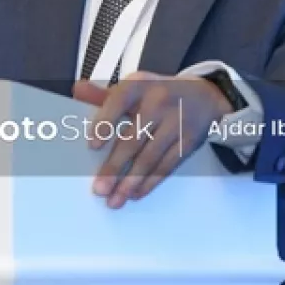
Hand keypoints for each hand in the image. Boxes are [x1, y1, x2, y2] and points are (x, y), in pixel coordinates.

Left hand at [73, 71, 231, 207]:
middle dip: (114, 167)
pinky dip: (151, 182)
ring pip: (150, 157)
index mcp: (139, 85)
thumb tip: (78, 90)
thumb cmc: (158, 93)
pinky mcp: (189, 141)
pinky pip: (167, 165)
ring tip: (115, 199)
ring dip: (131, 182)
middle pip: (133, 138)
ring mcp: (176, 122)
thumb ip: (105, 93)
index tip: (93, 146)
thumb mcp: (135, 86)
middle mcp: (158, 102)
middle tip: (99, 189)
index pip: (118, 102)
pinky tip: (136, 193)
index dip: (105, 123)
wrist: (207, 95)